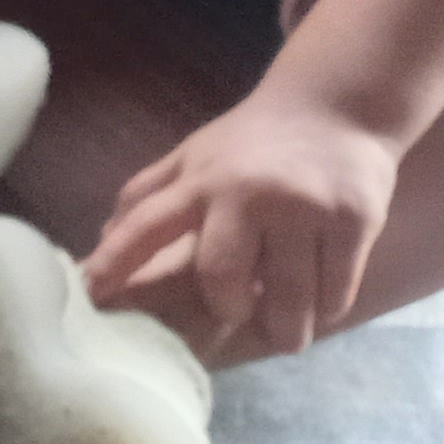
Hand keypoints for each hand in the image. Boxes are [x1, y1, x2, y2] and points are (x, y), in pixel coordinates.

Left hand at [84, 89, 400, 359]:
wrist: (337, 106)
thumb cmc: (254, 142)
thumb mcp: (193, 157)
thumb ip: (148, 195)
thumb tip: (102, 241)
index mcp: (199, 180)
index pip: (145, 225)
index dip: (113, 262)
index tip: (90, 296)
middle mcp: (247, 194)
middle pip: (221, 276)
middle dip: (228, 307)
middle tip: (237, 312)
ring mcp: (303, 208)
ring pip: (286, 296)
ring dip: (285, 328)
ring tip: (287, 337)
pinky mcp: (354, 220)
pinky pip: (335, 289)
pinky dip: (326, 308)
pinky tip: (322, 305)